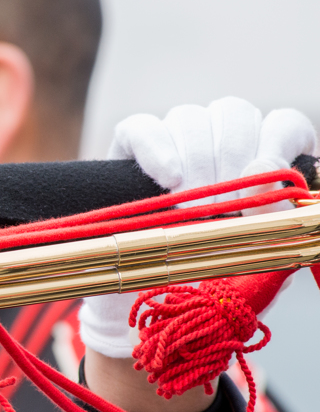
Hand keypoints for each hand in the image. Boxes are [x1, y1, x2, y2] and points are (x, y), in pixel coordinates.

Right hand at [81, 98, 315, 359]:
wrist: (137, 296)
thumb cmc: (200, 277)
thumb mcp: (249, 262)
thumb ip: (270, 229)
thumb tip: (274, 192)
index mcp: (259, 160)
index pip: (283, 124)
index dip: (277, 146)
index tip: (260, 184)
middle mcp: (218, 142)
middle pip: (235, 114)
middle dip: (232, 162)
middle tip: (220, 210)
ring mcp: (172, 140)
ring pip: (191, 118)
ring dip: (197, 162)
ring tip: (188, 209)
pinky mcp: (129, 146)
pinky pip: (143, 127)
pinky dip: (156, 148)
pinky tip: (167, 179)